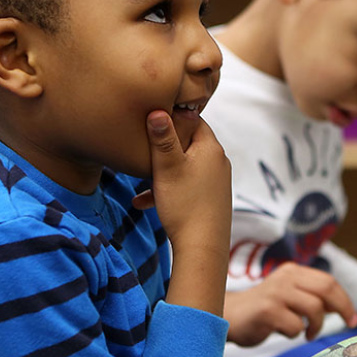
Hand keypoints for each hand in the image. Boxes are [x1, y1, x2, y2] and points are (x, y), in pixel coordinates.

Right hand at [135, 110, 231, 314]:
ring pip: (184, 166)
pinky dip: (167, 189)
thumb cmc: (185, 205)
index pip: (194, 120)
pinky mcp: (210, 198)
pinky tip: (142, 202)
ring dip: (161, 170)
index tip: (152, 116)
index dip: (173, 116)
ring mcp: (216, 181)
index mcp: (211, 148)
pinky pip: (185, 186)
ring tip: (138, 175)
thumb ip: (162, 138)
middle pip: (188, 142)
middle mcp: (218, 162)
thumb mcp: (167, 167)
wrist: (202, 247)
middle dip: (164, 145)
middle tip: (142, 143)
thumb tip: (158, 109)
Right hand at [225, 263, 356, 345]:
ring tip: (307, 333)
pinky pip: (295, 326)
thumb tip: (341, 307)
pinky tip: (283, 332)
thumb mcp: (288, 297)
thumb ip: (311, 298)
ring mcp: (276, 293)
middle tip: (348, 324)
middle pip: (326, 289)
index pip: (328, 281)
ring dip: (316, 326)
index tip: (352, 318)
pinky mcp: (267, 311)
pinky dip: (295, 333)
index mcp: (292, 272)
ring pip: (314, 309)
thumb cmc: (262, 311)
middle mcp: (285, 278)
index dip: (345, 300)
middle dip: (342, 308)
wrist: (228, 316)